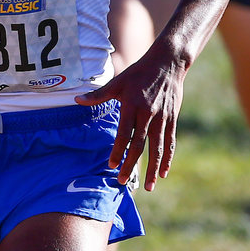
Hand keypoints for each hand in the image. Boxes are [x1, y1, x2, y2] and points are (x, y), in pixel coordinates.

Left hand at [75, 50, 186, 191]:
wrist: (167, 64)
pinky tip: (164, 173)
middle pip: (139, 145)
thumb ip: (98, 95)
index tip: (111, 165)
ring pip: (157, 148)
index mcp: (132, 105)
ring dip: (153, 168)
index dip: (118, 150)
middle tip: (123, 181)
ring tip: (150, 187)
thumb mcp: (117, 81)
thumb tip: (77, 100)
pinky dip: (167, 159)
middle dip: (131, 164)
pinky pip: (170, 143)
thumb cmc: (138, 73)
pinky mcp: (172, 120)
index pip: (124, 133)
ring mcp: (162, 118)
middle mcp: (148, 114)